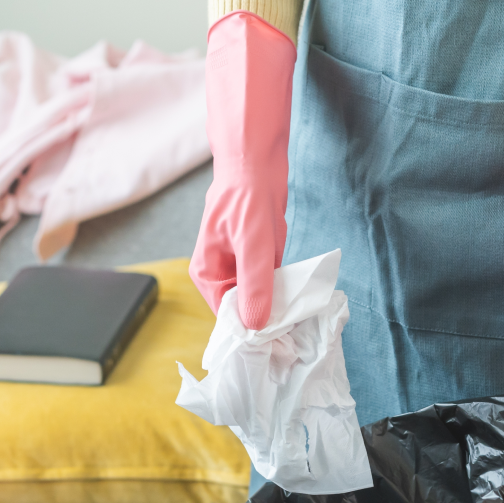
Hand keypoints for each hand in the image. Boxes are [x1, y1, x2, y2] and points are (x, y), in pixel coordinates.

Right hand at [189, 11, 295, 329]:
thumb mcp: (254, 244)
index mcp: (206, 273)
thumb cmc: (247, 196)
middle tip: (293, 329)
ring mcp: (237, 267)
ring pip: (259, 299)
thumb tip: (255, 324)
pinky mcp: (255, 259)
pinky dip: (283, 288)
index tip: (277, 341)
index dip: (252, 329)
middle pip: (242, 310)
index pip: (227, 317)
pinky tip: (296, 289)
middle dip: (267, 317)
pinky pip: (270, 284)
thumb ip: (255, 284)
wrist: (256, 160)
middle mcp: (219, 274)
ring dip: (277, 304)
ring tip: (297, 311)